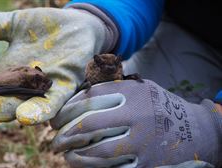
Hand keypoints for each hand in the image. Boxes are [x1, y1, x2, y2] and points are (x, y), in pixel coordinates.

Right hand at [0, 8, 108, 123]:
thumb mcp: (11, 24)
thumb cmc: (46, 27)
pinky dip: (39, 111)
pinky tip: (24, 117)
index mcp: (7, 74)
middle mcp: (23, 86)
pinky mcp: (65, 85)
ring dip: (2, 111)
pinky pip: (52, 103)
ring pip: (20, 105)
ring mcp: (44, 88)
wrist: (78, 25)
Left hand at [51, 80, 220, 167]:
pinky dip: (92, 167)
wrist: (196, 130)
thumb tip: (75, 100)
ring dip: (74, 154)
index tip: (55, 119)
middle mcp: (137, 115)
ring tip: (64, 154)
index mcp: (132, 93)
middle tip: (55, 140)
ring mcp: (143, 141)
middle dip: (64, 134)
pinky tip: (81, 164)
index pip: (88, 99)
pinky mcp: (147, 164)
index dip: (66, 110)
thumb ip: (112, 90)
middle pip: (88, 124)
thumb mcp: (139, 89)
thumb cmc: (159, 107)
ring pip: (97, 151)